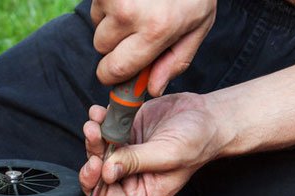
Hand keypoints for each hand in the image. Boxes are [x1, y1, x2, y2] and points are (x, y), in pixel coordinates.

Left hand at [79, 93, 222, 195]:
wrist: (208, 116)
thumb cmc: (197, 141)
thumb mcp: (168, 155)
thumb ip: (136, 163)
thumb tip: (107, 172)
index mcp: (139, 193)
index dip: (94, 181)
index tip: (96, 162)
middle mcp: (128, 178)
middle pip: (96, 171)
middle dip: (92, 152)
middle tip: (94, 132)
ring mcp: (124, 155)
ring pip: (97, 150)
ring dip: (93, 134)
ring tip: (96, 119)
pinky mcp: (124, 135)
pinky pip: (104, 130)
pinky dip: (99, 120)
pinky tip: (100, 112)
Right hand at [91, 0, 215, 95]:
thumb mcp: (198, 24)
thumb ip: (176, 60)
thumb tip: (151, 89)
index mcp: (156, 29)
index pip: (115, 69)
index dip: (113, 75)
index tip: (118, 73)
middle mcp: (130, 13)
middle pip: (102, 50)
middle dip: (114, 47)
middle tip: (136, 32)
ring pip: (97, 28)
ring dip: (112, 25)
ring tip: (138, 8)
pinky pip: (97, 8)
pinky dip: (109, 7)